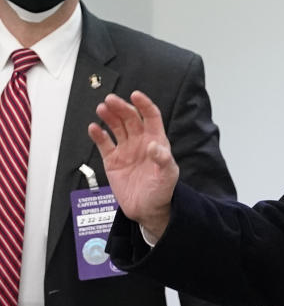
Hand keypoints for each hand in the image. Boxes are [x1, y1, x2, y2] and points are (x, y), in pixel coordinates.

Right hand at [88, 91, 179, 238]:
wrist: (147, 209)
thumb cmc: (162, 191)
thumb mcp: (168, 175)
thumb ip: (163, 159)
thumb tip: (153, 145)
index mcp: (156, 141)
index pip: (151, 117)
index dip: (144, 105)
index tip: (135, 95)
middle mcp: (140, 142)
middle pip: (130, 119)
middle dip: (121, 108)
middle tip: (110, 100)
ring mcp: (126, 150)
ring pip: (116, 127)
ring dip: (109, 116)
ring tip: (102, 108)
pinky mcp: (112, 160)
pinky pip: (104, 143)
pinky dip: (98, 135)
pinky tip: (93, 128)